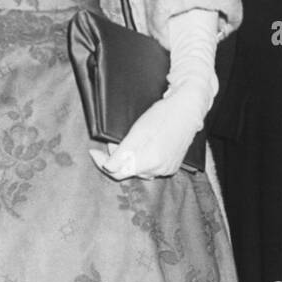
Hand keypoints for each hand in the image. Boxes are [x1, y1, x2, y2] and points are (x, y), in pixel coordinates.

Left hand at [89, 90, 203, 179]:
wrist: (188, 109)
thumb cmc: (162, 115)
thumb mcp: (138, 131)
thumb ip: (123, 152)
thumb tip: (109, 167)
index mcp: (149, 161)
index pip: (118, 172)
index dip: (102, 163)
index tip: (93, 152)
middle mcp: (159, 170)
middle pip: (128, 171)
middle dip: (117, 158)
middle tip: (114, 140)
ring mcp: (167, 169)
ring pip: (139, 170)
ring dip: (130, 158)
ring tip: (130, 141)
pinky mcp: (172, 166)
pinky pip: (151, 168)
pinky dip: (143, 159)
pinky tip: (144, 146)